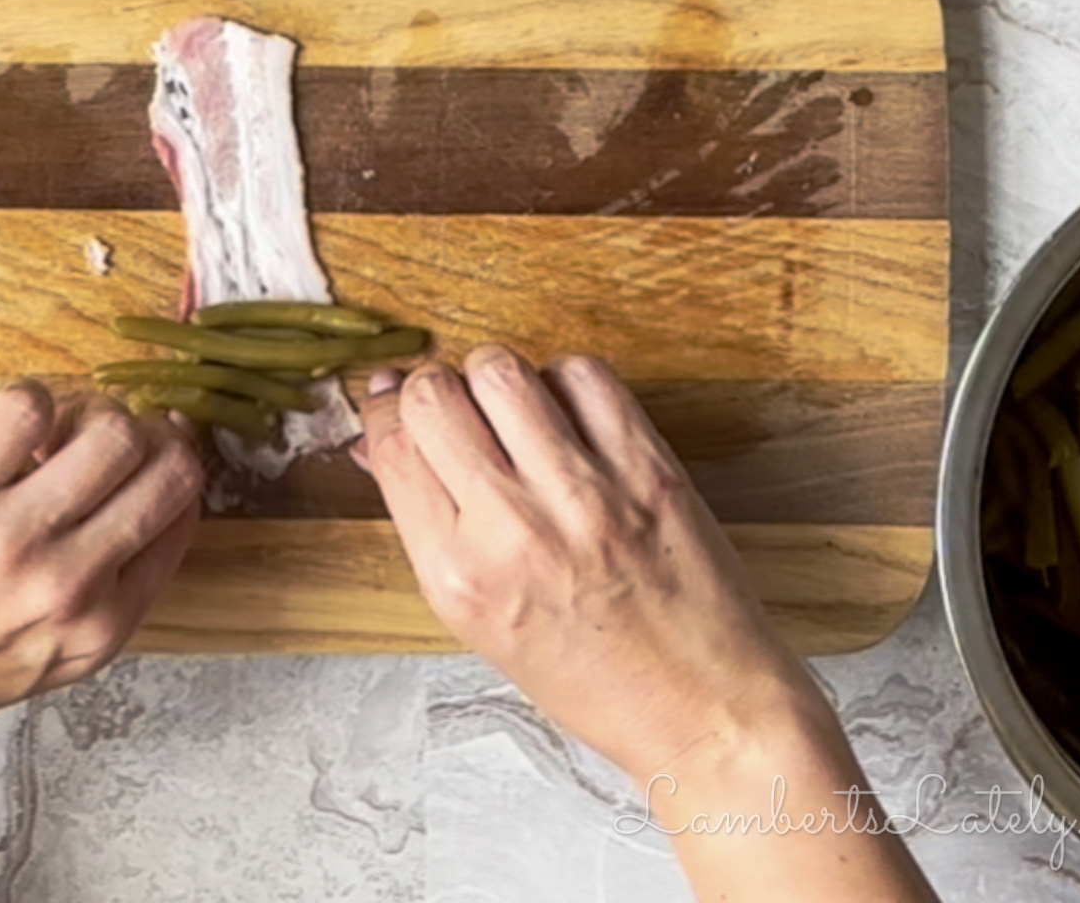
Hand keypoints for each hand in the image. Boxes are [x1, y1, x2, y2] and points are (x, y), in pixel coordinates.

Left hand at [0, 381, 201, 786]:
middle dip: (146, 436)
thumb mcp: (37, 663)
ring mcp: (11, 539)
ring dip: (91, 412)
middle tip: (107, 432)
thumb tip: (131, 495)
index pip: (182, 518)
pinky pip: (27, 407)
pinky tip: (5, 424)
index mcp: (100, 630)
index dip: (170, 471)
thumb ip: (96, 597)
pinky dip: (29, 400)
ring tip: (54, 428)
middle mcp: (70, 586)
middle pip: (165, 469)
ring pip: (111, 431)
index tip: (150, 452)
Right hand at [357, 346, 821, 783]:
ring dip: (494, 376)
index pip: (395, 447)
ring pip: (502, 371)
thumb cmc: (588, 675)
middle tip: (453, 407)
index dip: (382, 408)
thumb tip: (380, 441)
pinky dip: (564, 380)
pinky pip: (583, 375)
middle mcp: (514, 530)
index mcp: (459, 576)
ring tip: (510, 409)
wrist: (700, 707)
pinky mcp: (647, 468)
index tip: (389, 396)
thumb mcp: (478, 617)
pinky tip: (567, 414)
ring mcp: (584, 494)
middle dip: (433, 388)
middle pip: (437, 396)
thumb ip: (426, 523)